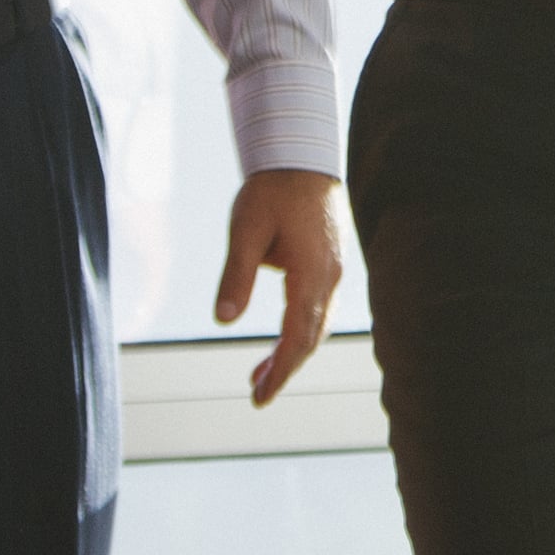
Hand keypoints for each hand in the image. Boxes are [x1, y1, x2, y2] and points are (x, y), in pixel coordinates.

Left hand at [213, 168, 348, 408]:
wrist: (300, 158)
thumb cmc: (271, 192)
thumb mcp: (245, 230)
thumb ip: (236, 276)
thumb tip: (223, 321)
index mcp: (311, 273)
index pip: (298, 336)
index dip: (281, 370)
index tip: (261, 396)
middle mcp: (328, 278)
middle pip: (311, 338)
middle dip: (284, 369)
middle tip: (256, 395)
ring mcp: (332, 272)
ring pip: (315, 325)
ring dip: (290, 353)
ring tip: (259, 375)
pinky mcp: (327, 265)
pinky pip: (316, 309)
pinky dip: (298, 331)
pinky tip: (279, 339)